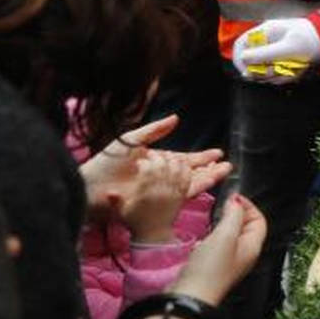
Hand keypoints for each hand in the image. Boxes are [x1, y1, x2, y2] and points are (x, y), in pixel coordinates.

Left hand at [81, 116, 230, 219]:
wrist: (92, 187)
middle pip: (189, 172)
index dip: (199, 157)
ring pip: (190, 182)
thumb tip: (176, 119)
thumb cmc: (106, 163)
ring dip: (208, 177)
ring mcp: (159, 188)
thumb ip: (154, 130)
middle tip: (227, 165)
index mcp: (154, 161)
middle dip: (208, 168)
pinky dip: (197, 187)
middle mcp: (160, 176)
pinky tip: (209, 183)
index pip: (181, 159)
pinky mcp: (158, 199)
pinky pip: (182, 193)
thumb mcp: (131, 141)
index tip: (216, 155)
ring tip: (224, 171)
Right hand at [120, 152, 191, 243]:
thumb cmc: (135, 222)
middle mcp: (161, 191)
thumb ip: (115, 200)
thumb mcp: (122, 212)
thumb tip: (108, 190)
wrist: (154, 235)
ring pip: (176, 169)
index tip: (140, 162)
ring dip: (171, 160)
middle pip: (162, 167)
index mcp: (146, 194)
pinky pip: (186, 178)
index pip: (147, 171)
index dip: (143, 162)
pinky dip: (184, 168)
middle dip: (157, 157)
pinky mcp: (181, 195)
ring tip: (166, 156)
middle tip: (152, 154)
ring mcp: (173, 193)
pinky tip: (180, 162)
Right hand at [171, 194, 266, 304]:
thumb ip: (233, 216)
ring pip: (232, 235)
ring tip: (213, 216)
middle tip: (222, 205)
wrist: (191, 295)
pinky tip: (204, 235)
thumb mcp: (225, 236)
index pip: (259, 220)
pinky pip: (219, 245)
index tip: (232, 197)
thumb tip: (236, 202)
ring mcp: (229, 261)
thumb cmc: (210, 267)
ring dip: (224, 223)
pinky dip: (214, 235)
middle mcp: (244, 254)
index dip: (248, 206)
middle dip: (237, 213)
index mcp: (252, 247)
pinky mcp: (214, 266)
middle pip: (246, 227)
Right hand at [233, 19, 319, 83]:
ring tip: (294, 71)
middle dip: (263, 72)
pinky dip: (287, 76)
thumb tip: (243, 60)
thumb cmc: (311, 40)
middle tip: (278, 73)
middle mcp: (268, 42)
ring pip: (266, 71)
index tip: (248, 73)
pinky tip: (299, 72)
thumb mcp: (287, 48)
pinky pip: (278, 74)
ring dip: (278, 76)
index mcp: (265, 32)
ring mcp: (276, 52)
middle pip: (252, 63)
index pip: (241, 45)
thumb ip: (264, 54)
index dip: (240, 60)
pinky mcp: (284, 61)